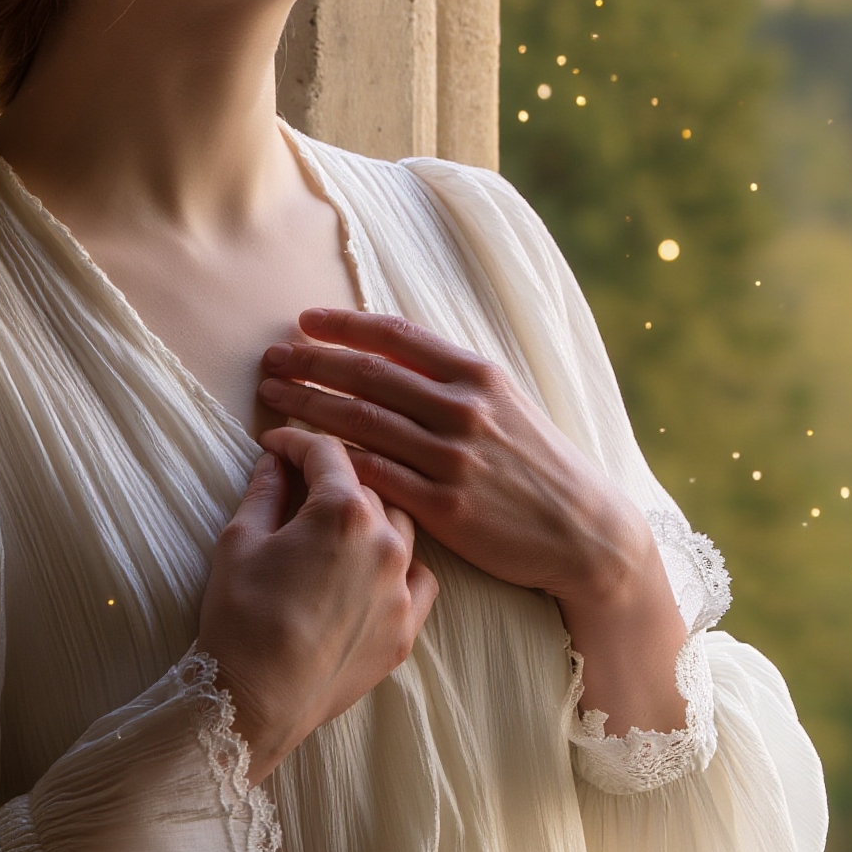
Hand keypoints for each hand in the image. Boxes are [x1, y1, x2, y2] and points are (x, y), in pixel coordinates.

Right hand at [195, 434, 437, 783]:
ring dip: (369, 517)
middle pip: (365, 486)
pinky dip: (401, 565)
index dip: (297, 441)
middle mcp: (385, 542)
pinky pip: (420, 578)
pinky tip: (375, 567)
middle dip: (330, 479)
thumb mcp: (240, 540)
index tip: (276, 444)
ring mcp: (402, 588)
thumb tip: (274, 462)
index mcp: (343, 511)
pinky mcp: (406, 628)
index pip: (328, 452)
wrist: (255, 700)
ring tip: (336, 525)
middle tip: (298, 482)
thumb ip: (264, 491)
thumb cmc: (241, 617)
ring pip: (399, 526)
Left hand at [258, 308, 689, 736]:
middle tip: (269, 358)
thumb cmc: (536, 462)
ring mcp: (454, 458)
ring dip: (308, 407)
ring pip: (362, 422)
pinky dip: (332, 460)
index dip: (343, 325)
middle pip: (368, 375)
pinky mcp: (446, 507)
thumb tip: (391, 350)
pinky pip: (375, 476)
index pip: (395, 336)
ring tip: (272, 398)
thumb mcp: (505, 401)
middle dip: (311, 363)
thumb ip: (450, 378)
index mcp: (477, 374)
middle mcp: (463, 408)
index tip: (302, 321)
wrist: (582, 529)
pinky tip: (300, 453)